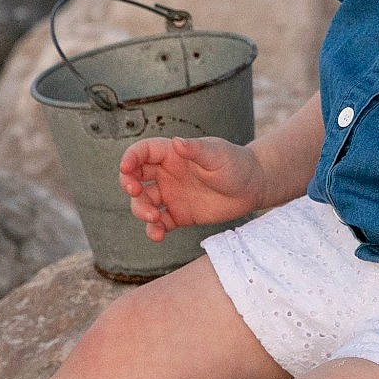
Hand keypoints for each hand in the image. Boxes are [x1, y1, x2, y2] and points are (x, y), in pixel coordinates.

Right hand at [117, 135, 263, 238]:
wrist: (252, 188)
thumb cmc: (236, 164)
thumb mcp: (218, 155)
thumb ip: (197, 150)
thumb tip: (177, 142)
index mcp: (173, 154)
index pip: (143, 152)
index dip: (130, 158)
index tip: (126, 168)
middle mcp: (167, 174)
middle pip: (135, 177)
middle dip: (129, 185)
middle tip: (136, 192)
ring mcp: (171, 195)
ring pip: (143, 202)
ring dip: (141, 210)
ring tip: (153, 218)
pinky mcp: (178, 215)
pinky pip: (158, 223)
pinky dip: (153, 230)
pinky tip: (158, 235)